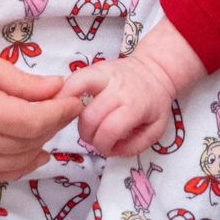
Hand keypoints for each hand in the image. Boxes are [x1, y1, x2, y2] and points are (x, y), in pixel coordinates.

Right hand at [0, 21, 87, 176]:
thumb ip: (19, 81)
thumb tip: (57, 89)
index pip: (36, 122)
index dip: (62, 112)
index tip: (76, 98)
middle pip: (28, 143)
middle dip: (54, 126)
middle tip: (66, 105)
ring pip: (14, 164)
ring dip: (39, 147)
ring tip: (52, 126)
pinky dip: (16, 165)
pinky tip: (30, 152)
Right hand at [78, 19, 205, 160]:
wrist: (156, 70)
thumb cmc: (155, 103)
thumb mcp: (156, 129)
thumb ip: (136, 146)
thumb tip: (112, 151)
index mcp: (134, 106)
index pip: (109, 130)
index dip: (103, 145)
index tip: (106, 148)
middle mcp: (118, 89)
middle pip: (89, 117)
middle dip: (88, 136)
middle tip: (94, 138)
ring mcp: (104, 75)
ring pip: (76, 94)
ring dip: (72, 115)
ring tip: (80, 122)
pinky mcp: (94, 68)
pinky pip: (73, 78)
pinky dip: (64, 92)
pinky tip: (64, 104)